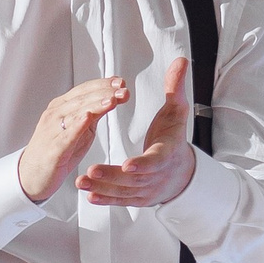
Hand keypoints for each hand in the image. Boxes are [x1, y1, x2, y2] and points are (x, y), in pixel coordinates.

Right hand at [18, 74, 128, 204]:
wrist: (31, 176)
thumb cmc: (57, 152)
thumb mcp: (79, 129)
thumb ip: (93, 115)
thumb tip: (113, 98)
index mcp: (61, 107)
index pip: (84, 90)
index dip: (102, 85)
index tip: (120, 82)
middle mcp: (55, 115)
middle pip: (82, 99)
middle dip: (104, 93)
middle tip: (122, 91)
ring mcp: (52, 131)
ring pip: (75, 113)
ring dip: (95, 105)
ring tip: (112, 100)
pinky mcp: (53, 150)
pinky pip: (66, 136)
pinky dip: (77, 125)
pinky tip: (88, 118)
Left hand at [77, 55, 197, 206]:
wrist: (181, 172)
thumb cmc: (173, 138)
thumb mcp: (177, 111)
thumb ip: (175, 88)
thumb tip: (181, 61)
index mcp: (166, 153)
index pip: (156, 161)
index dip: (143, 164)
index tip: (127, 164)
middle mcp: (157, 175)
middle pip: (134, 179)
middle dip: (112, 176)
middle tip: (91, 171)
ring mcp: (147, 190)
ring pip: (124, 192)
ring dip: (102, 188)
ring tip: (82, 181)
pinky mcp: (137, 198)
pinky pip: (120, 201)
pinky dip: (105, 199)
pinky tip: (89, 195)